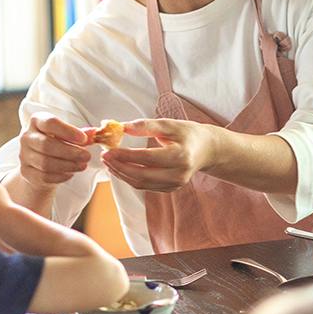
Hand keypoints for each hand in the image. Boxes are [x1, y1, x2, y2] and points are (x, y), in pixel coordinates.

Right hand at [17, 113, 91, 191]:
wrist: (39, 165)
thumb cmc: (57, 145)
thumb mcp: (69, 136)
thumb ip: (81, 134)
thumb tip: (95, 133)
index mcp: (37, 121)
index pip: (50, 122)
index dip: (68, 131)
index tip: (84, 139)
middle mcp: (27, 137)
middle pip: (47, 145)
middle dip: (71, 152)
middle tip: (87, 156)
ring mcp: (24, 156)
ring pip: (46, 163)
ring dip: (68, 165)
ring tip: (82, 165)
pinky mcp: (26, 172)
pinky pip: (45, 176)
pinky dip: (61, 176)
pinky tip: (71, 173)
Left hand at [100, 118, 216, 192]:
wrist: (207, 150)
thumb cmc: (188, 134)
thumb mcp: (169, 124)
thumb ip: (146, 126)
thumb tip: (122, 127)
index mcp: (181, 156)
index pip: (147, 158)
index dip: (125, 155)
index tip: (108, 150)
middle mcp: (179, 174)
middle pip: (142, 175)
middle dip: (119, 167)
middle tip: (105, 156)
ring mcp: (175, 184)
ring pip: (141, 184)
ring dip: (122, 174)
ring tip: (109, 162)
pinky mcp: (171, 189)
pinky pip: (145, 186)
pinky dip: (130, 178)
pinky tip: (121, 168)